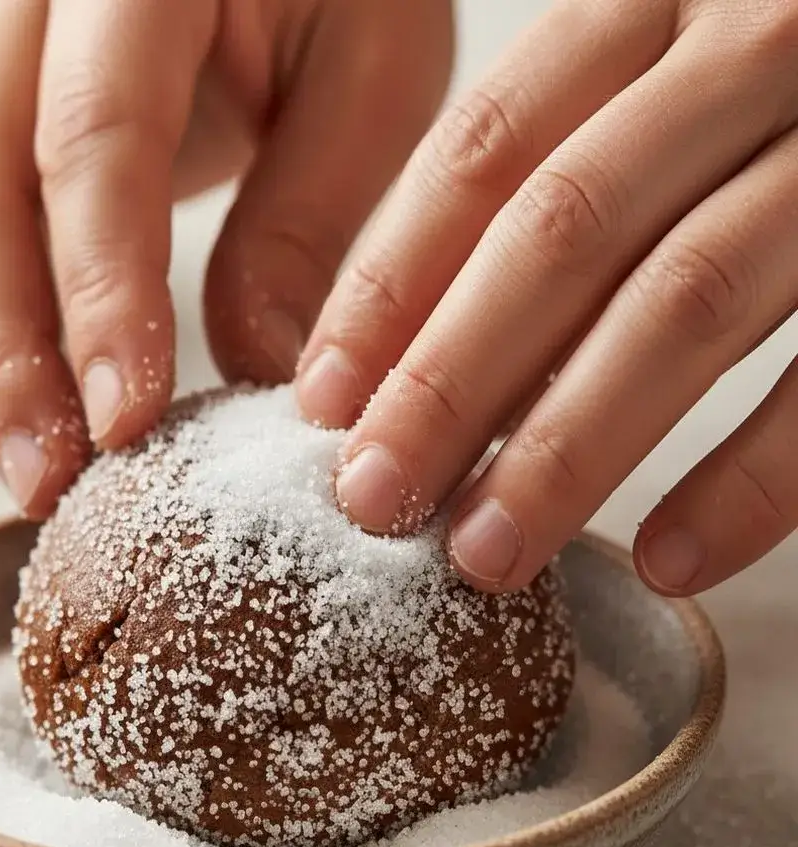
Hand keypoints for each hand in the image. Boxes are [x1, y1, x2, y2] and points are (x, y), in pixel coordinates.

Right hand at [0, 0, 452, 517]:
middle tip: (54, 479)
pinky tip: (13, 410)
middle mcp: (30, 6)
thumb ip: (308, 214)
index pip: (94, 138)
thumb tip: (249, 370)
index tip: (128, 422)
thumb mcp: (371, 77)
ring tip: (31, 470)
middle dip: (5, 354)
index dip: (100, 292)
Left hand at [295, 0, 797, 596]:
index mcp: (654, 5)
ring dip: (569, 448)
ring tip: (488, 552)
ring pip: (683, 303)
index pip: (482, 151)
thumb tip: (395, 351)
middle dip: (452, 382)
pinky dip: (752, 479)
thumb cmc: (770, 102)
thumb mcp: (655, 88)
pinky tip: (670, 559)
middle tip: (375, 498)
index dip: (389, 286)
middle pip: (562, 232)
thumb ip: (542, 185)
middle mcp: (754, 47)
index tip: (326, 403)